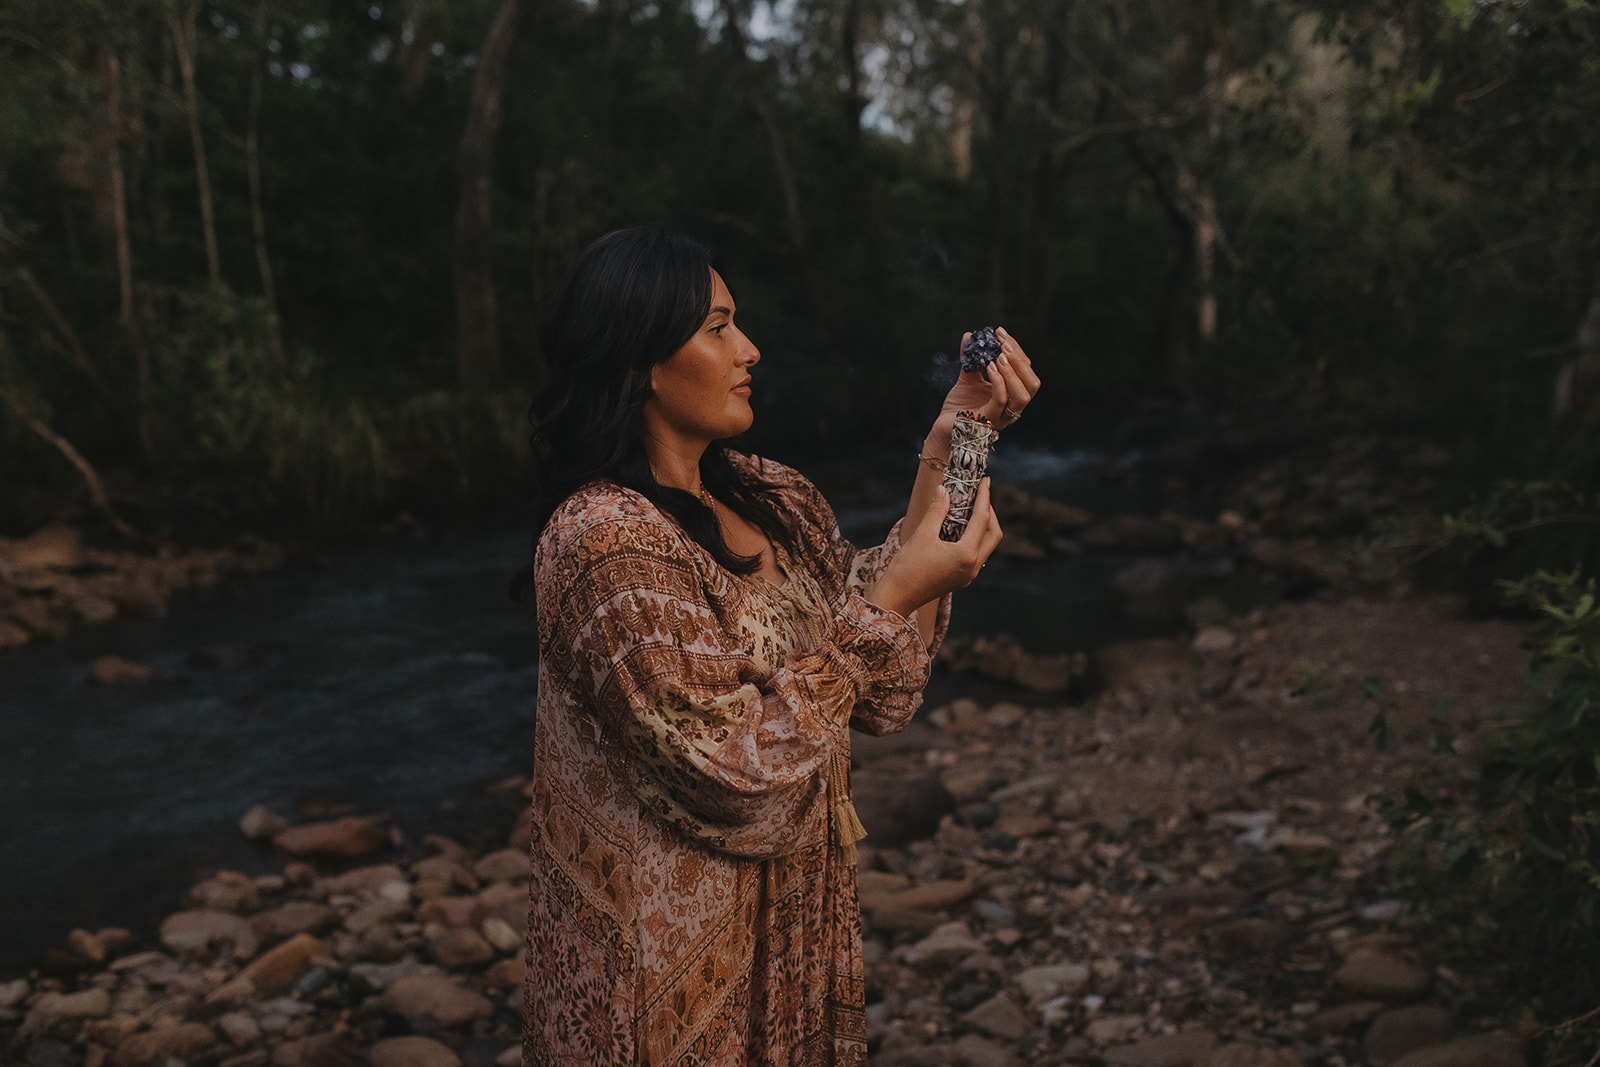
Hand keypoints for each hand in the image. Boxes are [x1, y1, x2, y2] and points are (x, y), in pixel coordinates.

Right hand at [867, 478, 1002, 618]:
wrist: (896, 598)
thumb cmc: (906, 569)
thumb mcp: (921, 535)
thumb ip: (936, 511)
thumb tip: (944, 490)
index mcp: (966, 555)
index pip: (981, 519)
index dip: (984, 497)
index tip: (985, 480)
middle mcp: (972, 567)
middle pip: (993, 534)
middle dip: (989, 513)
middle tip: (980, 495)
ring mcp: (968, 575)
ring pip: (986, 546)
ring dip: (983, 526)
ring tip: (971, 509)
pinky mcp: (960, 579)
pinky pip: (976, 555)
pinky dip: (973, 539)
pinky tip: (960, 529)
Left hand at [934, 327, 1041, 441]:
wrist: (943, 427)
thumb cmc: (958, 407)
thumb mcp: (967, 378)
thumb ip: (970, 359)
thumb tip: (969, 335)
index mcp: (1012, 395)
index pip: (1026, 371)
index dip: (1017, 350)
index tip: (1001, 333)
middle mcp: (1012, 408)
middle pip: (1031, 384)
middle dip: (1020, 360)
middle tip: (1003, 343)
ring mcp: (1002, 416)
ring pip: (1023, 395)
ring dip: (1013, 372)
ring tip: (999, 356)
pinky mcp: (988, 421)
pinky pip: (1000, 401)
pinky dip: (998, 382)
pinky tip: (990, 367)